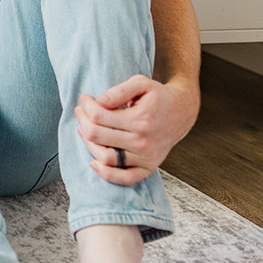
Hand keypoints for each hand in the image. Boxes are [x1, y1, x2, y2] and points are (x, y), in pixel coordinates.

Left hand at [76, 74, 200, 185]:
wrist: (182, 112)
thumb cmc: (158, 96)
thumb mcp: (141, 83)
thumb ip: (119, 90)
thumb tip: (99, 101)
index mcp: (140, 119)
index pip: (99, 116)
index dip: (86, 106)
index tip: (85, 98)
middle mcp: (142, 141)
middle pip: (97, 136)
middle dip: (83, 121)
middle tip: (80, 111)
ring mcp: (145, 157)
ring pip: (105, 157)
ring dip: (87, 144)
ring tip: (83, 130)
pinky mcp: (148, 167)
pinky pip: (124, 178)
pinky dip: (106, 174)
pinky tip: (94, 163)